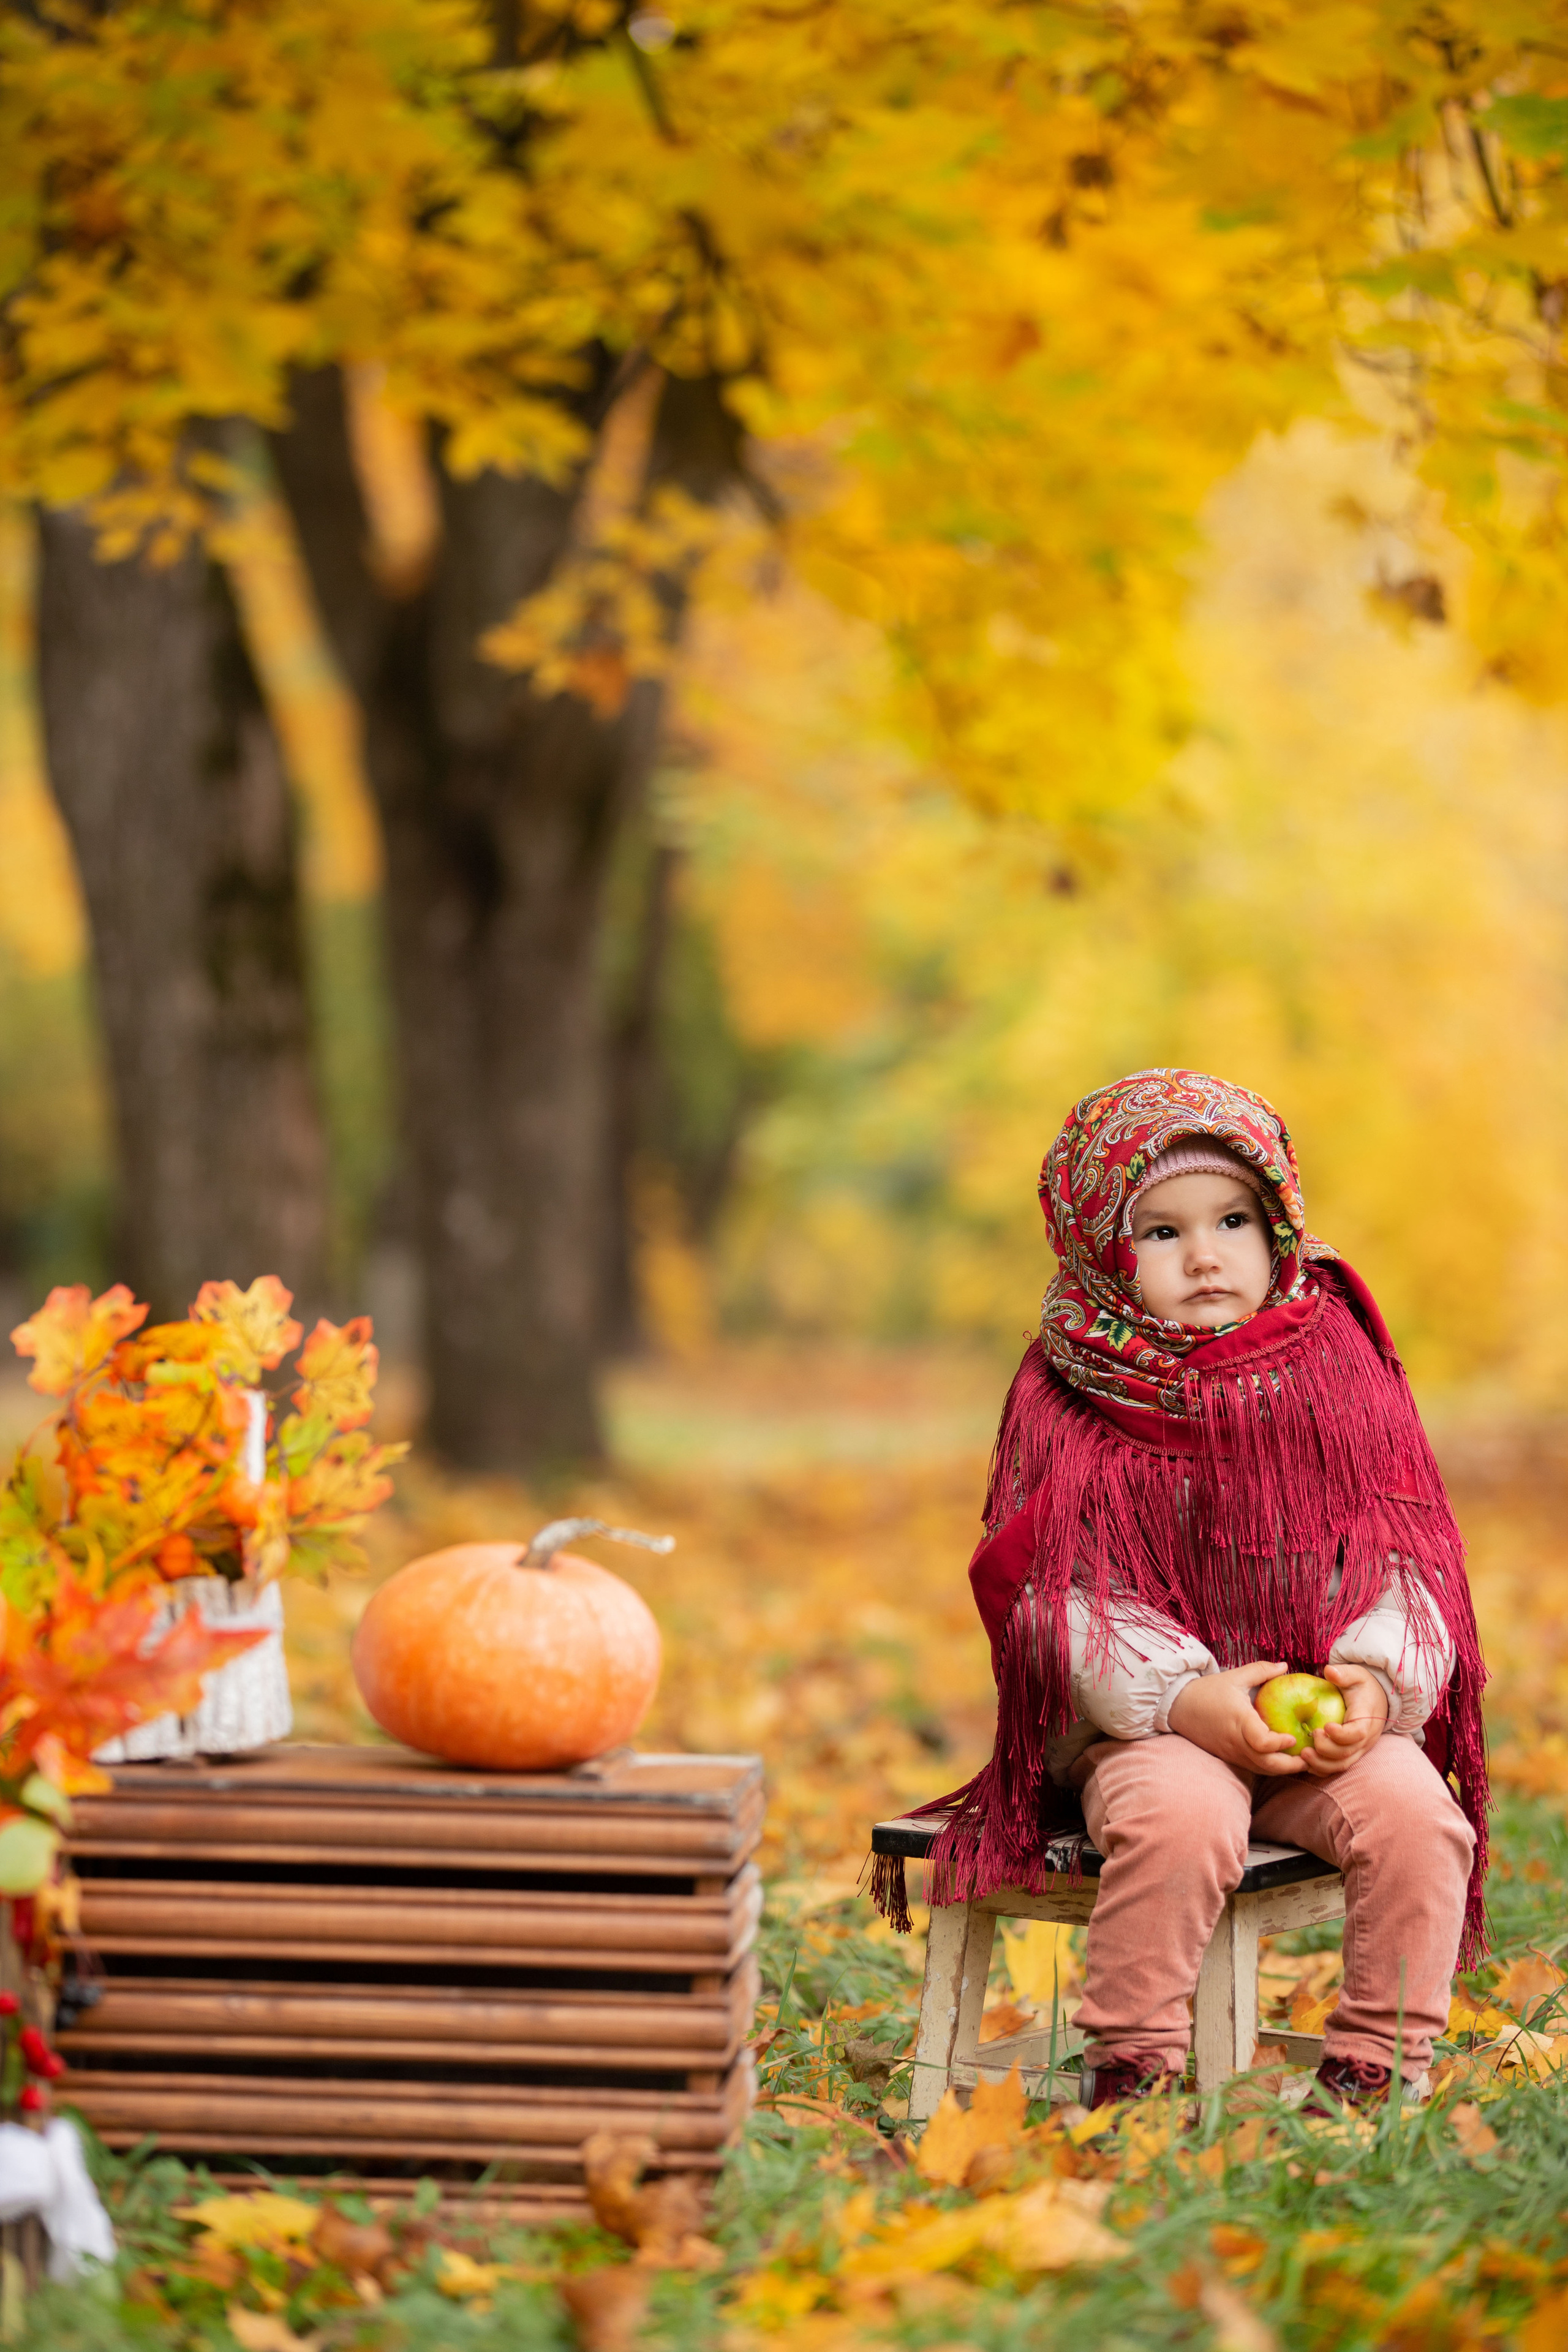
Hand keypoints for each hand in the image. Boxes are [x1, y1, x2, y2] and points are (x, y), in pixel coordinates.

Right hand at [1166, 1661, 1304, 1775]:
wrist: (1178, 1706)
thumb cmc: (1207, 1690)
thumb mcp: (1234, 1676)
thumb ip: (1261, 1670)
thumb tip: (1286, 1666)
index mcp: (1238, 1720)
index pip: (1261, 1742)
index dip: (1279, 1744)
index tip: (1293, 1737)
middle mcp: (1236, 1741)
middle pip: (1266, 1764)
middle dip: (1291, 1766)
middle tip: (1310, 1757)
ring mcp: (1232, 1752)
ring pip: (1262, 1769)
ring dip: (1283, 1769)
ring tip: (1303, 1761)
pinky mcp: (1229, 1757)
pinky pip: (1254, 1767)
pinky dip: (1270, 1767)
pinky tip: (1282, 1760)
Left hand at [1298, 1662, 1387, 1776]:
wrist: (1377, 1698)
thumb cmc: (1362, 1686)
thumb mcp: (1356, 1674)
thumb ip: (1344, 1673)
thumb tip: (1329, 1670)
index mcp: (1366, 1719)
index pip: (1357, 1733)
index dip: (1341, 1735)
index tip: (1324, 1727)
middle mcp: (1366, 1739)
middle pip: (1347, 1753)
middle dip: (1326, 1750)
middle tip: (1310, 1735)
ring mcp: (1359, 1749)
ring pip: (1342, 1764)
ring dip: (1322, 1763)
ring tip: (1303, 1755)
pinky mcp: (1352, 1754)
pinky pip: (1338, 1766)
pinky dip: (1323, 1768)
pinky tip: (1306, 1764)